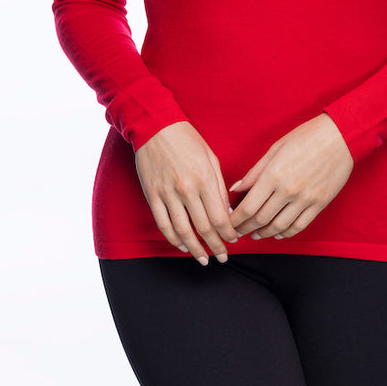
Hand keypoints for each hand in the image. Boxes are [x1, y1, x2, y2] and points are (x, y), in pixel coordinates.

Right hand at [134, 121, 238, 264]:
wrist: (156, 126)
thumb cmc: (188, 140)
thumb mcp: (211, 159)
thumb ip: (219, 187)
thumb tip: (226, 212)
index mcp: (204, 179)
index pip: (220, 216)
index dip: (228, 233)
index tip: (234, 241)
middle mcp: (186, 189)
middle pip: (203, 227)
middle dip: (215, 246)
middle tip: (223, 257)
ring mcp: (167, 193)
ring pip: (182, 230)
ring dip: (195, 249)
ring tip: (204, 259)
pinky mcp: (152, 195)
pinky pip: (163, 223)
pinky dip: (173, 238)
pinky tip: (183, 246)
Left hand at [229, 113, 352, 240]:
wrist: (340, 136)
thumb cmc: (306, 137)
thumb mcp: (275, 148)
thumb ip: (254, 172)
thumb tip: (235, 188)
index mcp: (273, 175)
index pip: (248, 207)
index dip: (235, 220)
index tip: (228, 222)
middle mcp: (288, 190)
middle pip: (260, 219)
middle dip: (245, 229)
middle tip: (236, 232)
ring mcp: (305, 199)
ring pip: (279, 226)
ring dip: (263, 234)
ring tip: (254, 235)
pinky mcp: (319, 204)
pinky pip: (300, 226)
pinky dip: (286, 233)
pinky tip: (277, 233)